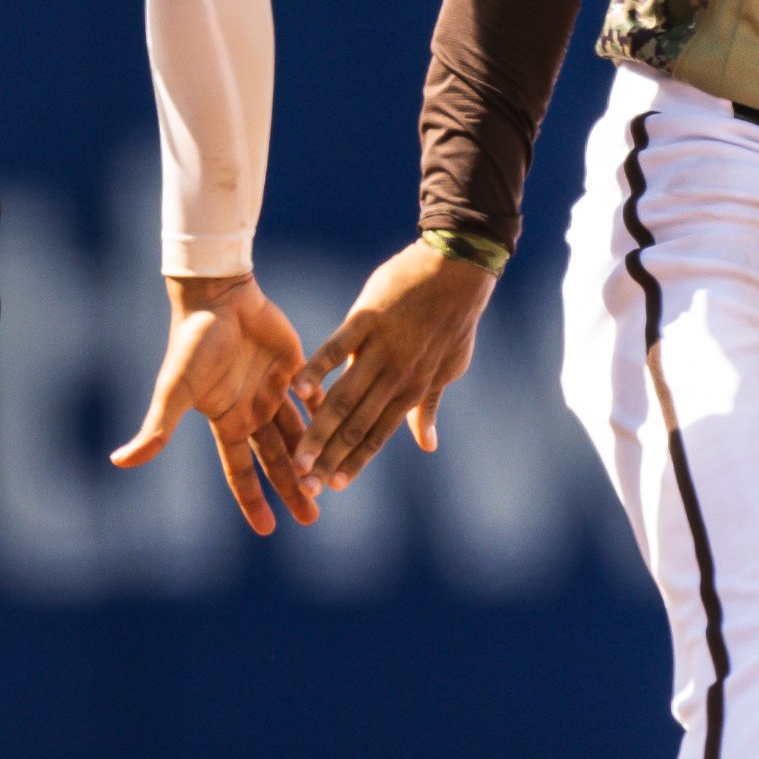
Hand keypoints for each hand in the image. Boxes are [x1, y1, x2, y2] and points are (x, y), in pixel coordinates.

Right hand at [111, 274, 316, 534]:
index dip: (253, 500)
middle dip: (293, 488)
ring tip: (334, 483)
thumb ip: (157, 429)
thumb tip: (118, 463)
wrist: (216, 296)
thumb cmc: (194, 343)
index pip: (240, 471)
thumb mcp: (175, 390)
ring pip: (300, 432)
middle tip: (312, 519)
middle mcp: (251, 409)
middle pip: (277, 460)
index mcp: (226, 420)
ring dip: (315, 457)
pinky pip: (315, 395)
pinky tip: (345, 432)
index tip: (268, 530)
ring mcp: (273, 388)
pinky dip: (328, 413)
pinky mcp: (294, 365)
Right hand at [303, 242, 498, 489]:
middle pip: (357, 425)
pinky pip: (339, 347)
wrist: (459, 270)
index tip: (333, 488)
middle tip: (307, 487)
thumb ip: (428, 407)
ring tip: (299, 457)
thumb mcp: (448, 369)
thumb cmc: (455, 321)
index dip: (355, 462)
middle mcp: (396, 376)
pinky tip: (298, 390)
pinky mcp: (368, 318)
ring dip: (320, 430)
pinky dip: (319, 368)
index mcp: (412, 389)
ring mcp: (381, 348)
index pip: (378, 435)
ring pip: (345, 396)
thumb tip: (428, 445)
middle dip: (330, 458)